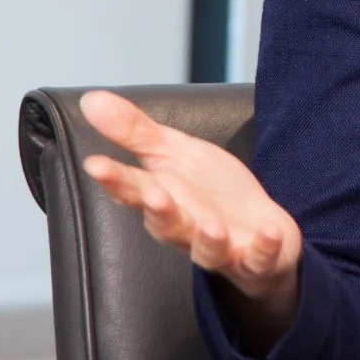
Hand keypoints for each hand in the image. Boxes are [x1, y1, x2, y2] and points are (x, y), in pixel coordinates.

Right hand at [78, 91, 303, 337]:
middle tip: (153, 197)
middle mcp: (188, 229)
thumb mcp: (174, 153)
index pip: (134, 190)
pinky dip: (264, 249)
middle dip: (159, 212)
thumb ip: (134, 132)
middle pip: (168, 224)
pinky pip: (260, 258)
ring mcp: (222, 248)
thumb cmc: (212, 195)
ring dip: (209, 240)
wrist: (260, 229)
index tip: (96, 164)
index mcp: (165, 200)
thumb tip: (91, 100)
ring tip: (212, 226)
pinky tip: (268, 233)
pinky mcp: (257, 259)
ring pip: (208, 250)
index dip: (115, 180)